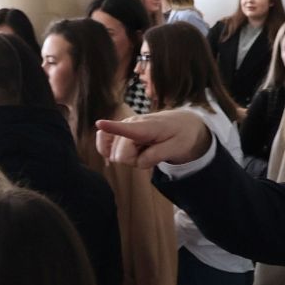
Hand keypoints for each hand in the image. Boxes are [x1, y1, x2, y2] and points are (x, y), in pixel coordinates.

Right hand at [95, 111, 213, 168]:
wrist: (185, 123)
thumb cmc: (182, 135)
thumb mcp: (177, 148)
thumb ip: (157, 155)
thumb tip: (138, 162)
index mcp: (147, 127)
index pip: (128, 128)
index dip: (112, 127)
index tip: (99, 124)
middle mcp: (131, 124)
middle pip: (120, 154)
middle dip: (134, 160)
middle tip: (152, 152)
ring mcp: (124, 127)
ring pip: (115, 154)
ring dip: (130, 157)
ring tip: (145, 148)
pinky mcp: (121, 132)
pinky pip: (106, 144)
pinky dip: (113, 152)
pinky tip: (129, 151)